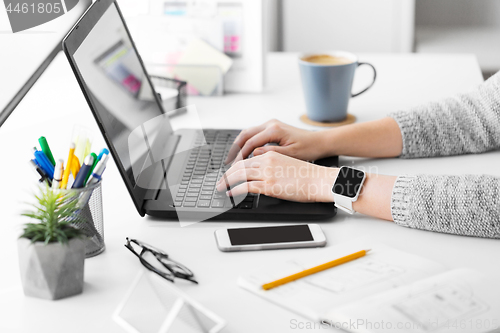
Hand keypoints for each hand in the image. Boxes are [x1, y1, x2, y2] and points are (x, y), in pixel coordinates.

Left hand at [217, 151, 337, 202]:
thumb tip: (263, 174)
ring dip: (227, 182)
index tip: (230, 173)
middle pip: (240, 166)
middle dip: (227, 174)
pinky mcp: (268, 185)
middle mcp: (267, 161)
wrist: (319, 180)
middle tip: (220, 181)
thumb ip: (273, 166)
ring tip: (221, 188)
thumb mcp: (288, 164)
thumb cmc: (308, 175)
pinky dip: (235, 191)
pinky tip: (230, 194)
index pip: (247, 159)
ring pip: (239, 175)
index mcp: (271, 155)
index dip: (236, 167)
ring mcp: (267, 173)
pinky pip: (245, 187)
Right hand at [226, 119, 327, 163]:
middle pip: (245, 135)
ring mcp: (271, 125)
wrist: (319, 142)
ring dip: (240, 145)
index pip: (250, 142)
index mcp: (274, 130)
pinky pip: (255, 134)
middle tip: (228, 162)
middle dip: (235, 149)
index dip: (240, 155)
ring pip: (248, 133)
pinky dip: (247, 143)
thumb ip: (271, 153)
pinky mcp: (273, 128)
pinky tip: (244, 153)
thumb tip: (254, 154)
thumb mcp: (290, 154)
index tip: (235, 166)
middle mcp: (271, 124)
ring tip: (233, 158)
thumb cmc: (308, 148)